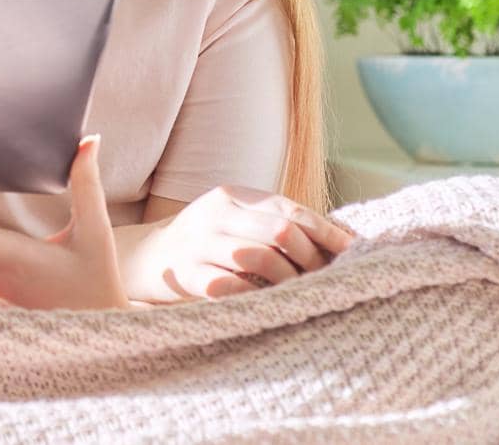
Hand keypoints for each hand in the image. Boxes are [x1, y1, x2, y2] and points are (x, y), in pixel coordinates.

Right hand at [131, 185, 354, 300]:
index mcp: (230, 195)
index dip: (325, 231)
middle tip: (328, 278)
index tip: (352, 250)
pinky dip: (257, 296)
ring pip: (259, 258)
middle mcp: (214, 214)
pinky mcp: (187, 274)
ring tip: (303, 292)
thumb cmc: (206, 241)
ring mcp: (198, 244)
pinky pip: (232, 287)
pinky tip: (269, 303)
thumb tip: (339, 239)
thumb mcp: (234, 219)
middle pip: (279, 231)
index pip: (288, 208)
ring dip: (289, 279)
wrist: (145, 259)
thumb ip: (272, 222)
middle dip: (312, 258)